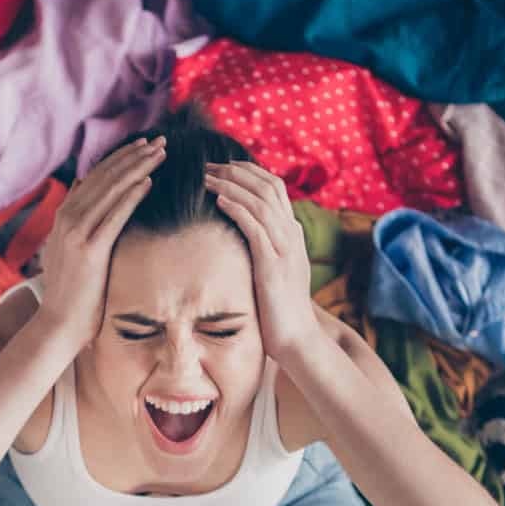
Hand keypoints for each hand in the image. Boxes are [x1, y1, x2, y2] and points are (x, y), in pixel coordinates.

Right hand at [36, 136, 163, 349]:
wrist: (58, 323)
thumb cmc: (71, 291)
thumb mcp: (68, 248)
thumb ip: (76, 217)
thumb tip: (83, 186)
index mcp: (64, 216)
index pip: (96, 176)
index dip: (121, 158)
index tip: (144, 147)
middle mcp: (67, 218)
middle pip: (105, 177)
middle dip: (134, 156)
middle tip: (159, 142)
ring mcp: (75, 233)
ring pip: (111, 190)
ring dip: (137, 168)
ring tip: (160, 154)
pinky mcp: (88, 250)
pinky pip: (113, 216)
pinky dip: (130, 196)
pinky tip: (147, 182)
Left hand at [205, 161, 317, 360]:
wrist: (297, 339)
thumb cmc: (280, 309)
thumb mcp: (275, 271)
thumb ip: (266, 248)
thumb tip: (245, 235)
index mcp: (292, 233)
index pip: (274, 188)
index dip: (248, 172)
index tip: (223, 167)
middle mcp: (292, 235)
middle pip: (268, 186)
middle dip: (236, 171)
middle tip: (208, 166)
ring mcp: (285, 249)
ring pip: (260, 202)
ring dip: (232, 186)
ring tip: (207, 178)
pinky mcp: (273, 265)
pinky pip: (255, 227)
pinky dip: (237, 209)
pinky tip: (219, 201)